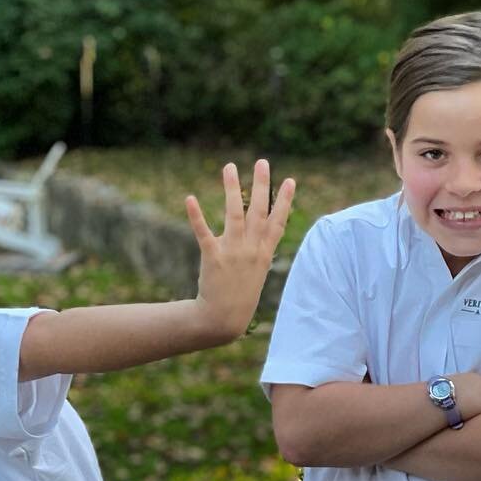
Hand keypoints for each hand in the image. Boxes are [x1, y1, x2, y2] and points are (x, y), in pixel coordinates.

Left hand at [186, 160, 295, 342]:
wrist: (224, 319)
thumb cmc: (241, 295)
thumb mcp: (257, 271)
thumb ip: (259, 248)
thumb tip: (264, 230)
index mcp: (263, 253)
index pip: (277, 222)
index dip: (284, 201)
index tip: (290, 180)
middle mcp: (251, 250)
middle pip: (259, 212)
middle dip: (261, 185)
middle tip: (262, 162)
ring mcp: (233, 253)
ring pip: (234, 215)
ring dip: (232, 189)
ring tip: (229, 167)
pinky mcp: (213, 257)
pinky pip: (204, 233)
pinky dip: (196, 216)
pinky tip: (190, 198)